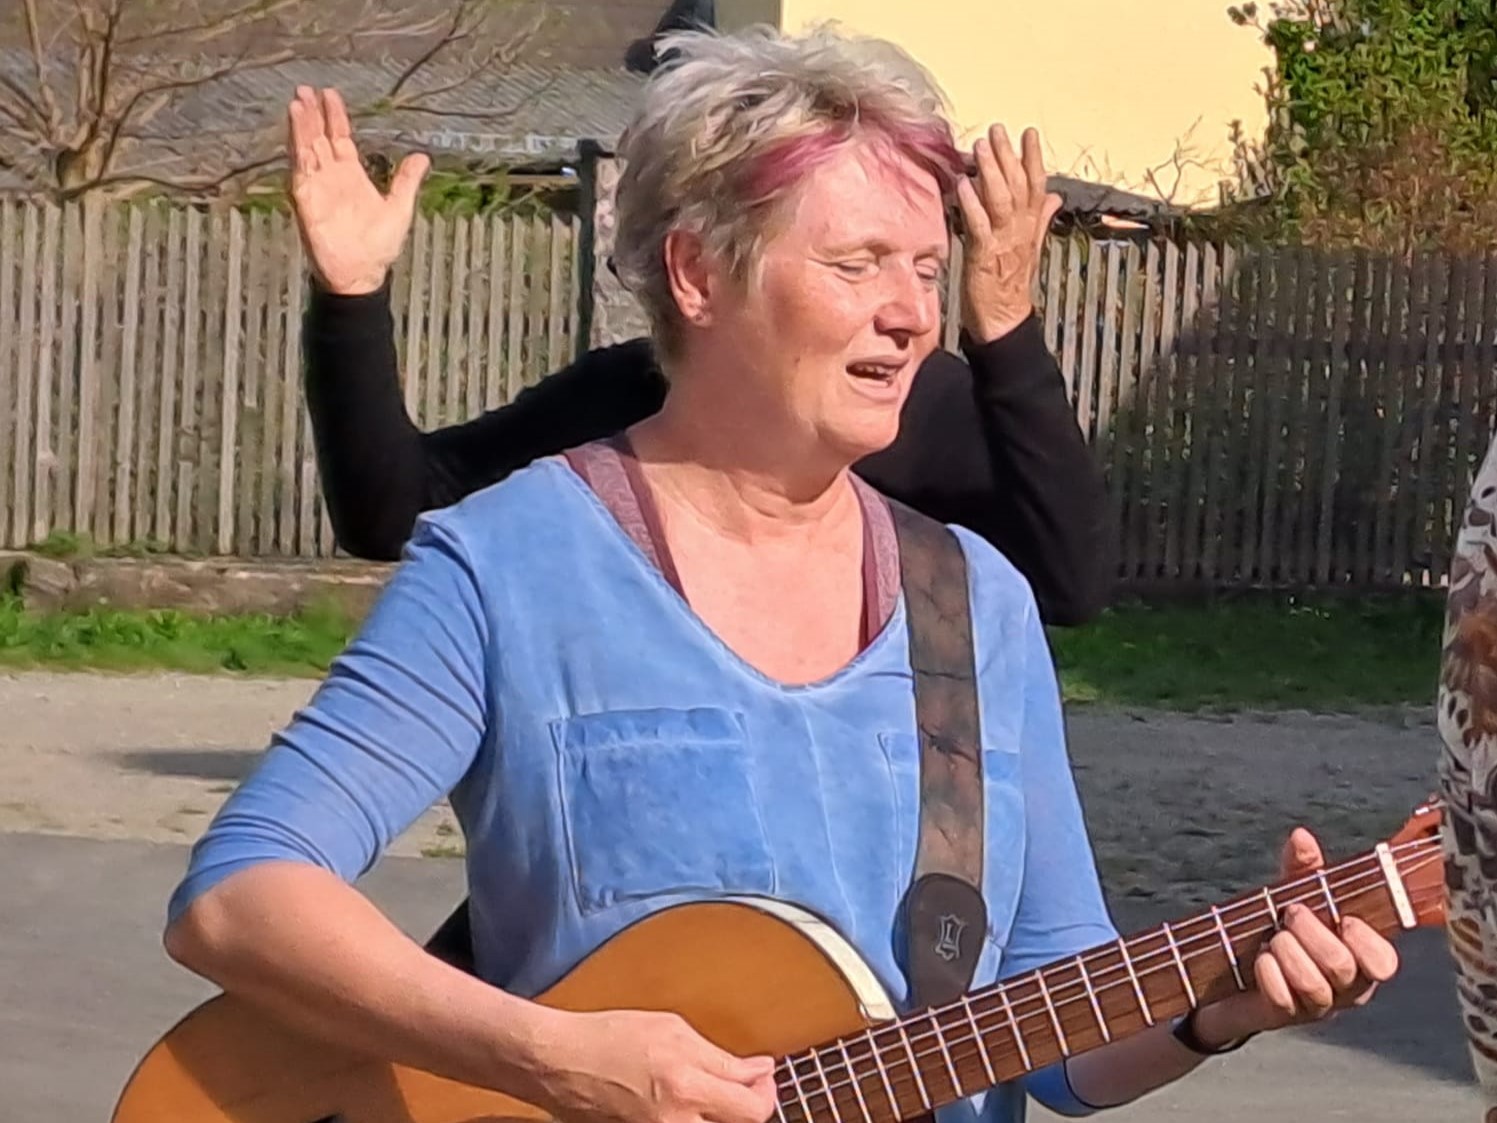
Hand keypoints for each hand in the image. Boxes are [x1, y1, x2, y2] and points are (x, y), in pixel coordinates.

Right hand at [287, 86, 429, 295]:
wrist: (361, 275)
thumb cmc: (378, 247)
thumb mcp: (399, 208)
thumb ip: (407, 181)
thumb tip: (422, 157)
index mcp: (352, 176)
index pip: (340, 138)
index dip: (336, 116)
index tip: (331, 94)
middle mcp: (332, 177)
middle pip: (320, 137)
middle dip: (314, 113)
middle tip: (307, 88)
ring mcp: (317, 187)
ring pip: (307, 148)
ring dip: (302, 126)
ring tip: (299, 101)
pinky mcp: (307, 199)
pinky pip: (300, 169)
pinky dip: (297, 149)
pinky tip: (296, 133)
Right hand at [529, 1008, 777, 1122]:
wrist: (559, 1062)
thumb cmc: (608, 1038)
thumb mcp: (671, 1031)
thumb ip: (719, 1057)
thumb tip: (755, 1069)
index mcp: (685, 1086)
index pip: (752, 1105)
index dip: (766, 1088)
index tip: (763, 1074)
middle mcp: (676, 1121)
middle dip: (753, 1104)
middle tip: (750, 1087)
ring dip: (723, 1113)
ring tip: (717, 1096)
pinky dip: (696, 1118)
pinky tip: (691, 1104)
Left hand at [954, 124, 1062, 343]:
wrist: (1004, 321)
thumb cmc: (1010, 284)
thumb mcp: (1029, 247)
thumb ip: (1041, 218)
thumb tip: (1055, 196)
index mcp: (1031, 227)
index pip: (1037, 186)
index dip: (1034, 159)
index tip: (1029, 133)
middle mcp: (1020, 231)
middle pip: (1019, 186)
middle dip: (1008, 156)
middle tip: (997, 130)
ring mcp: (1003, 242)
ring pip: (1001, 200)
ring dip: (991, 172)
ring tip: (980, 147)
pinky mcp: (984, 256)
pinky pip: (980, 225)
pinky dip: (973, 204)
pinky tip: (964, 184)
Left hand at [1190, 828, 1399, 1047]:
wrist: (1235, 970)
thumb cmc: (1279, 928)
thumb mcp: (1291, 893)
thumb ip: (1301, 868)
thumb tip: (1302, 837)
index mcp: (1358, 955)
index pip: (1384, 962)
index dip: (1368, 943)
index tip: (1345, 920)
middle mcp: (1345, 987)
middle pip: (1344, 969)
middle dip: (1314, 935)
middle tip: (1291, 914)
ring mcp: (1316, 1005)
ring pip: (1315, 987)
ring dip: (1289, 954)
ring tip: (1273, 938)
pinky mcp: (1285, 1016)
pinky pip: (1284, 1001)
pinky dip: (1269, 975)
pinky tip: (1260, 960)